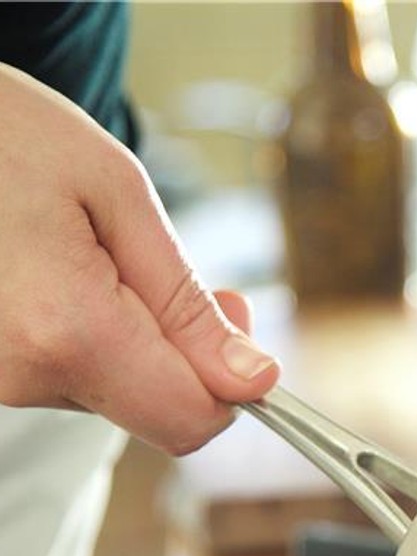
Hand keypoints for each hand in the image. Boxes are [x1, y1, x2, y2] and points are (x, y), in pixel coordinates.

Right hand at [0, 63, 277, 454]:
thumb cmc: (10, 135)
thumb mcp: (119, 196)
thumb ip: (187, 302)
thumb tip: (253, 379)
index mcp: (66, 332)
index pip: (189, 419)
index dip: (232, 382)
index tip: (231, 314)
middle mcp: (23, 374)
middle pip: (154, 408)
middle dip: (183, 348)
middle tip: (155, 263)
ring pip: (114, 392)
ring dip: (130, 334)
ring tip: (88, 253)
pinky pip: (69, 374)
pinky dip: (87, 334)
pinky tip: (60, 272)